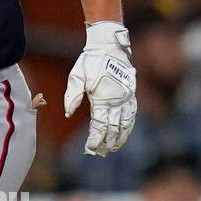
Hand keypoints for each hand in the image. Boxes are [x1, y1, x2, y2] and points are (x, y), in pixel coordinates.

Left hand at [64, 20, 136, 156]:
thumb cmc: (90, 61)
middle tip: (99, 153)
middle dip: (106, 142)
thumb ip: (72, 96)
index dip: (95, 139)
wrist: (109, 46)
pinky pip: (132, 115)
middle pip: (114, 128)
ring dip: (120, 138)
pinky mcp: (131, 95)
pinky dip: (129, 127)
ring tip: (112, 148)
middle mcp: (117, 101)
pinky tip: (124, 133)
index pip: (100, 126)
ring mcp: (126, 98)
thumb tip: (68, 113)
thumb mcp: (76, 76)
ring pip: (126, 124)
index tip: (90, 149)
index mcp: (103, 98)